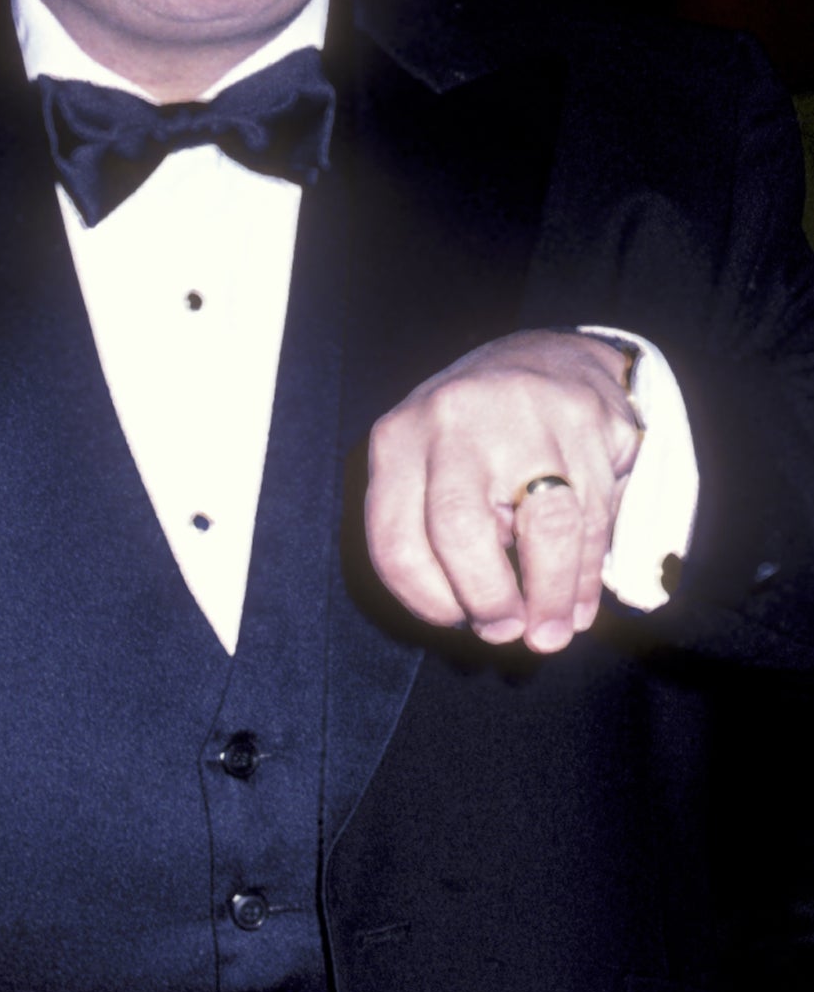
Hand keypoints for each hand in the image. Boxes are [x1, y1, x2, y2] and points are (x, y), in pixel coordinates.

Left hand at [366, 331, 641, 653]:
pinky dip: (586, 573)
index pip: (397, 538)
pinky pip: (594, 516)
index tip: (455, 622)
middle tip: (504, 633)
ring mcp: (528, 417)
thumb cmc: (469, 435)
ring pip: (546, 526)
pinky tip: (580, 606)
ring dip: (552, 595)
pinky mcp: (589, 424)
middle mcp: (457, 421)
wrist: (546, 357)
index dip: (425, 597)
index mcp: (399, 438)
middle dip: (487, 597)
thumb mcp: (424, 465)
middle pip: (462, 529)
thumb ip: (429, 532)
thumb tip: (469, 618)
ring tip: (552, 634)